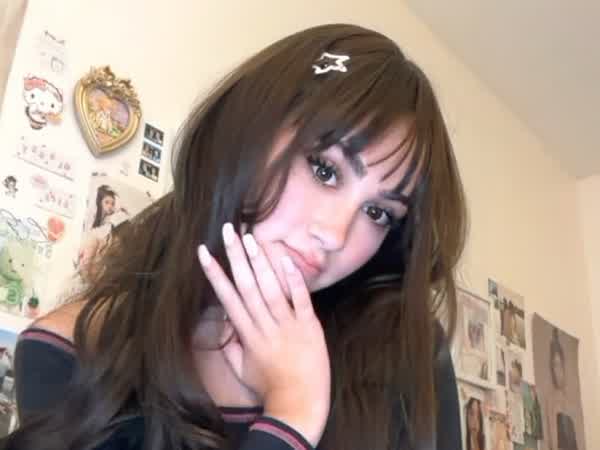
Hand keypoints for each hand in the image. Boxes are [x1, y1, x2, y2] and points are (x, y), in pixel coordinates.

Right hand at [198, 223, 330, 445]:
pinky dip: (293, 279)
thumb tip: (223, 321)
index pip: (227, 297)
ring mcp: (288, 324)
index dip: (215, 273)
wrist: (299, 403)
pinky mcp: (309, 326)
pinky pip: (300, 299)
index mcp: (246, 334)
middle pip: (246, 285)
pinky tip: (285, 259)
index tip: (204, 252)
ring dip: (260, 261)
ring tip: (250, 238)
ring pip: (270, 288)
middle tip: (228, 230)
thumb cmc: (269, 387)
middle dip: (235, 256)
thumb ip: (230, 345)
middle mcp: (264, 325)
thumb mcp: (241, 370)